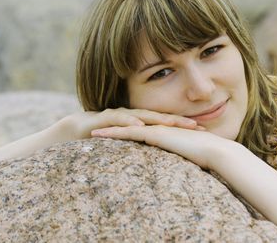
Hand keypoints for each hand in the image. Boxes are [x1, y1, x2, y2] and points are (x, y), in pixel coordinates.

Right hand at [60, 108, 203, 139]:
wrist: (73, 130)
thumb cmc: (104, 140)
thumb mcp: (127, 146)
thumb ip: (143, 148)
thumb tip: (164, 161)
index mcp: (141, 122)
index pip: (166, 124)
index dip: (183, 127)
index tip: (204, 131)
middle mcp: (133, 116)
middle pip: (160, 117)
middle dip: (179, 121)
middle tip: (198, 125)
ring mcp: (120, 115)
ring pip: (142, 115)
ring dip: (159, 119)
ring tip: (174, 122)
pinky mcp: (104, 118)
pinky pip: (118, 118)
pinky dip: (129, 121)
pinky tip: (139, 125)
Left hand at [90, 125, 234, 169]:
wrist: (214, 150)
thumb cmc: (208, 157)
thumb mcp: (191, 158)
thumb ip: (183, 159)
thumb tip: (182, 167)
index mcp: (167, 134)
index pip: (143, 131)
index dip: (128, 132)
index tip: (115, 135)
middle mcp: (159, 128)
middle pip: (132, 126)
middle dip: (115, 128)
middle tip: (98, 130)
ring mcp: (156, 129)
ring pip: (127, 126)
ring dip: (108, 129)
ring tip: (92, 132)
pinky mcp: (154, 134)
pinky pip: (129, 131)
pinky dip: (113, 132)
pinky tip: (100, 135)